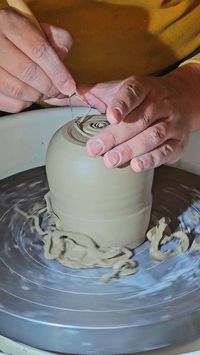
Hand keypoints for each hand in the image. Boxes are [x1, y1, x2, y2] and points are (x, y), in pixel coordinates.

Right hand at [0, 8, 75, 112]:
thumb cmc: (18, 36)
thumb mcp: (38, 28)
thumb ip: (57, 41)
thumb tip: (67, 67)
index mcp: (10, 23)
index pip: (39, 50)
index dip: (58, 72)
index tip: (69, 85)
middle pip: (29, 73)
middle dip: (50, 87)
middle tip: (59, 91)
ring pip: (19, 91)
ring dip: (38, 96)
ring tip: (44, 91)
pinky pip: (11, 103)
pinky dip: (25, 103)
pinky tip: (29, 94)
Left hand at [82, 64, 199, 171]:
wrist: (182, 98)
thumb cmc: (143, 98)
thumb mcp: (120, 89)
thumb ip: (93, 93)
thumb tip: (63, 95)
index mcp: (144, 88)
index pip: (133, 93)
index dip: (122, 104)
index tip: (110, 116)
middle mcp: (160, 104)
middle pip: (139, 120)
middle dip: (116, 136)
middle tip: (96, 149)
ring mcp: (171, 123)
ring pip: (152, 136)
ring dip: (131, 150)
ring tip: (111, 160)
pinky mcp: (178, 142)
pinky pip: (166, 151)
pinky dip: (152, 159)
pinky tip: (136, 165)